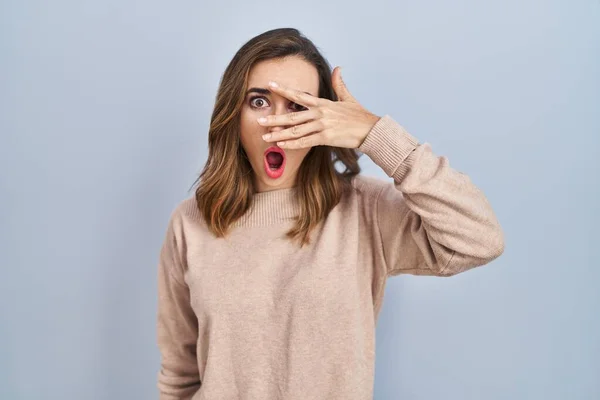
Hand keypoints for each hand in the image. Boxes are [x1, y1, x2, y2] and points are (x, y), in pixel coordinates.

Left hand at [258, 67, 379, 148]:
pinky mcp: (326, 138)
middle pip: (292, 116)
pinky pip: (305, 142)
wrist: (371, 129)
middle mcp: (320, 113)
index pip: (298, 95)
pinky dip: (292, 144)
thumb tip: (338, 68)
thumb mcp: (348, 98)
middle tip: (259, 120)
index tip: (269, 85)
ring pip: (295, 131)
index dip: (283, 90)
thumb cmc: (359, 116)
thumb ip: (339, 84)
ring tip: (265, 137)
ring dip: (279, 134)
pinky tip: (281, 145)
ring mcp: (322, 126)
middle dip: (274, 119)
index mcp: (322, 103)